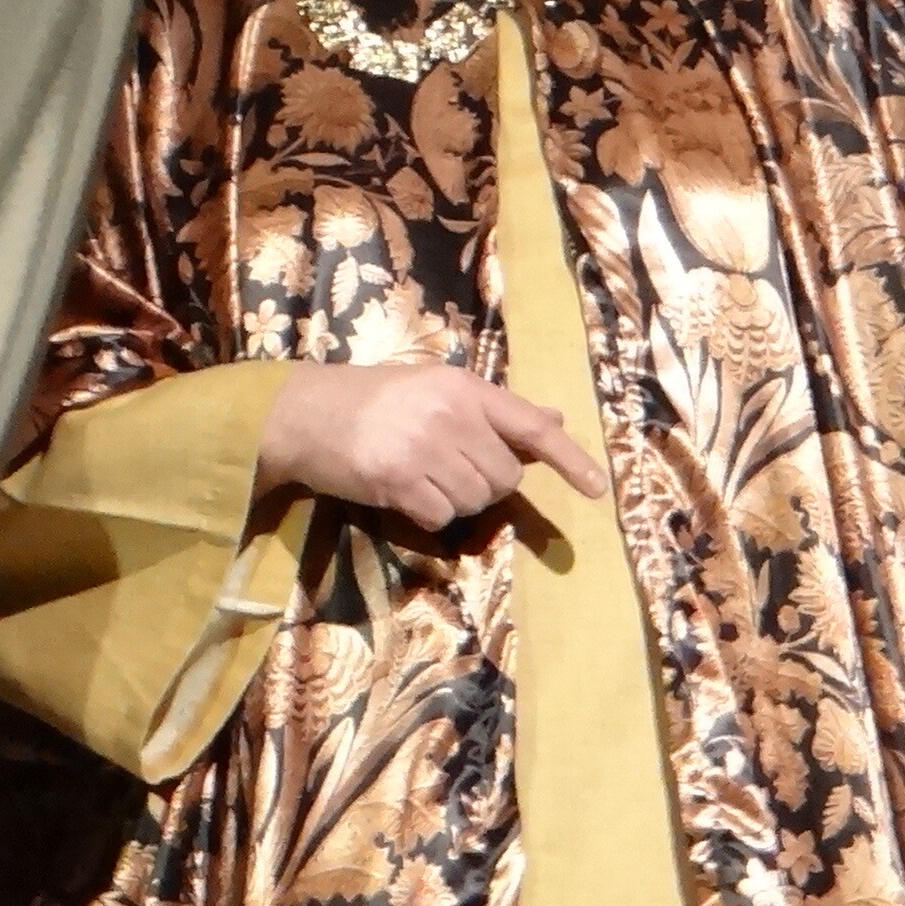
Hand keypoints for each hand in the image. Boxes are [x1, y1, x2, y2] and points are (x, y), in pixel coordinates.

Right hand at [253, 364, 604, 533]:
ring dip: (456, 500)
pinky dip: (428, 514)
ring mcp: (424, 448)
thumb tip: (554, 418)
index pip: (532, 426)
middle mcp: (451, 415)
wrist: (305, 412)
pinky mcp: (398, 481)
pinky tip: (403, 492)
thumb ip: (494, 409)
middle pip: (505, 476)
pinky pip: (442, 517)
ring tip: (421, 475)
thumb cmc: (374, 399)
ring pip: (476, 500)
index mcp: (465, 388)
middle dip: (487, 483)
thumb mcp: (436, 389)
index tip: (598, 488)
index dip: (570, 459)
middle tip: (449, 469)